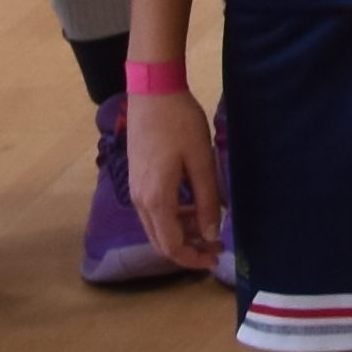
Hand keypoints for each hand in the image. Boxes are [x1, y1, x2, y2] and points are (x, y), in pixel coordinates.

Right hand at [124, 84, 220, 274]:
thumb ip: (206, 200)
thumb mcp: (201, 161)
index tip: (215, 258)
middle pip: (161, 241)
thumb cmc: (180, 124)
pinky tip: (193, 205)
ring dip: (181, 233)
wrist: (152, 93)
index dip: (192, 258)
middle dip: (188, 249)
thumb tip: (210, 234)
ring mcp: (135, 191)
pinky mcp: (137, 180)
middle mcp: (140, 201)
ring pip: (156, 227)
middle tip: (216, 245)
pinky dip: (173, 217)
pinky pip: (153, 211)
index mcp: (156, 200)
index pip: (171, 245)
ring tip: (209, 226)